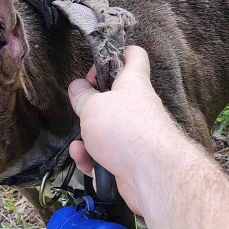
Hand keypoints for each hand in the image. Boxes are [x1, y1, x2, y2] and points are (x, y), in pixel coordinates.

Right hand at [68, 45, 178, 218]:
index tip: (98, 66)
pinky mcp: (131, 159)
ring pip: (106, 131)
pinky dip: (93, 159)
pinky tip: (88, 161)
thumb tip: (77, 87)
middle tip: (82, 110)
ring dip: (88, 138)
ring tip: (81, 145)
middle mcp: (138, 107)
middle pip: (114, 98)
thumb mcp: (92, 106)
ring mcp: (136, 134)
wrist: (151, 173)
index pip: (134, 56)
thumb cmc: (127, 131)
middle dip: (92, 107)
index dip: (116, 54)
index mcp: (133, 83)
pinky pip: (107, 155)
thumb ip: (82, 97)